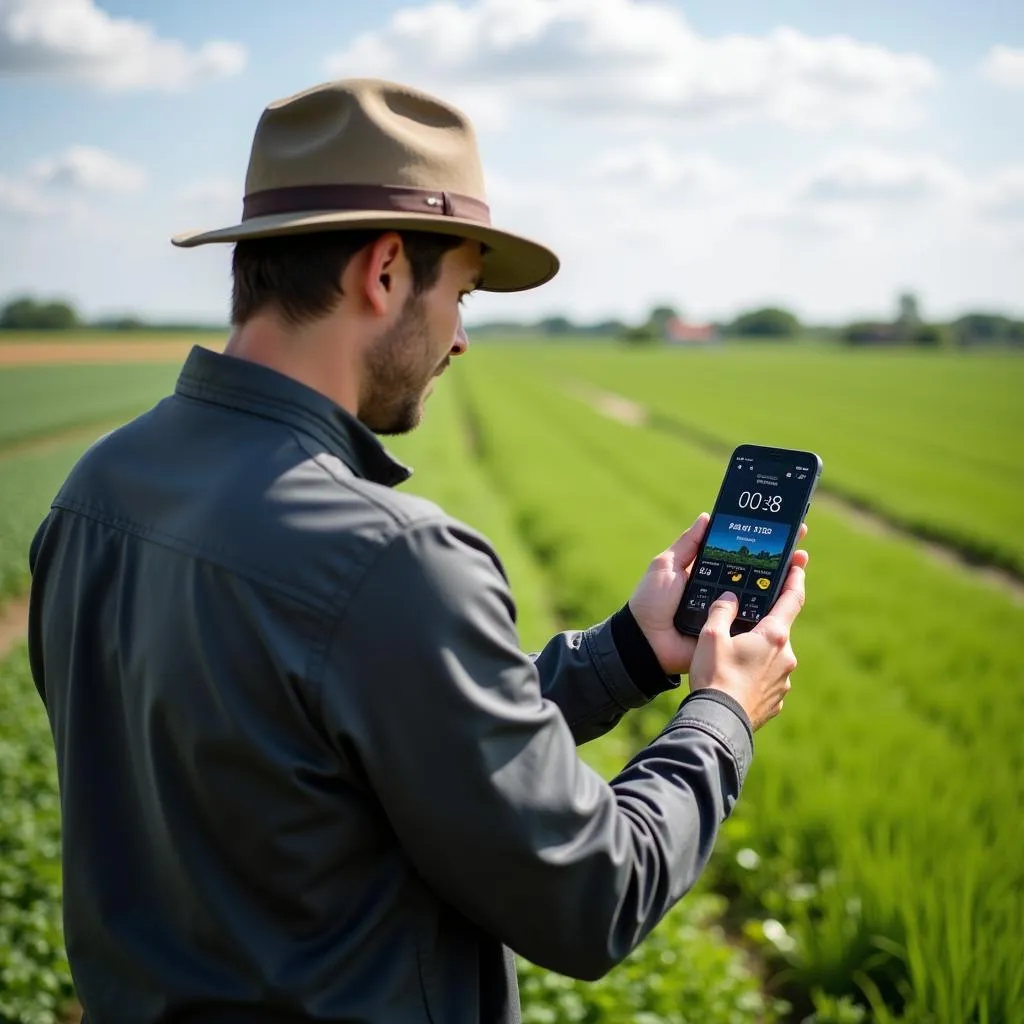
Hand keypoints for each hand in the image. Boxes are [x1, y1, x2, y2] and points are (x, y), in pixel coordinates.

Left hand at [628, 515, 807, 677]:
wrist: (645, 641)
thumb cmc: (651, 601)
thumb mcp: (667, 566)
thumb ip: (688, 544)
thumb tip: (707, 517)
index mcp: (707, 573)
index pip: (737, 554)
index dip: (755, 542)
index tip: (777, 526)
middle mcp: (721, 592)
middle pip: (754, 573)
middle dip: (777, 558)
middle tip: (798, 541)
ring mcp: (729, 613)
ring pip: (760, 596)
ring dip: (781, 580)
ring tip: (800, 562)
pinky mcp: (731, 634)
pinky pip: (754, 622)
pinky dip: (771, 611)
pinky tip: (790, 594)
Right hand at [687, 556, 807, 729]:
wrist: (719, 721)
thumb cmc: (714, 675)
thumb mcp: (711, 636)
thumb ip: (722, 610)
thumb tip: (731, 597)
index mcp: (774, 635)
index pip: (792, 599)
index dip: (795, 579)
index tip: (798, 565)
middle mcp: (786, 656)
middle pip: (777, 631)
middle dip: (760, 626)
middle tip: (737, 629)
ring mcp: (784, 680)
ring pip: (771, 657)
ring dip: (756, 654)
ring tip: (728, 662)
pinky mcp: (776, 699)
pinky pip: (767, 679)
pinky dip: (754, 675)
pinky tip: (734, 681)